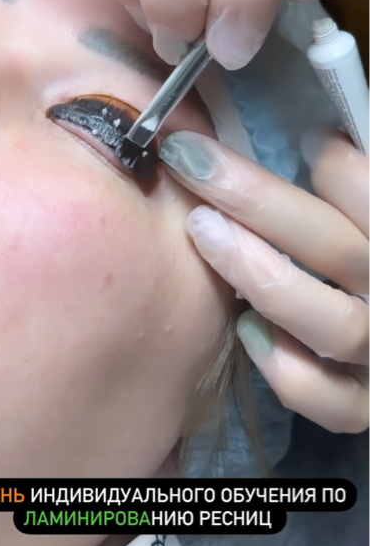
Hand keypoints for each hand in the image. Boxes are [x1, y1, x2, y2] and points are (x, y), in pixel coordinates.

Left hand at [158, 126, 367, 432]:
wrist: (365, 328)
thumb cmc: (350, 250)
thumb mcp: (350, 217)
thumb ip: (347, 185)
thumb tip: (316, 140)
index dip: (342, 170)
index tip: (293, 137)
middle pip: (340, 251)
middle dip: (258, 200)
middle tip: (192, 162)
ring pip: (336, 327)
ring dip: (263, 276)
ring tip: (201, 230)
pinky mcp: (364, 408)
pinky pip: (334, 403)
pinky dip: (289, 370)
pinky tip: (245, 329)